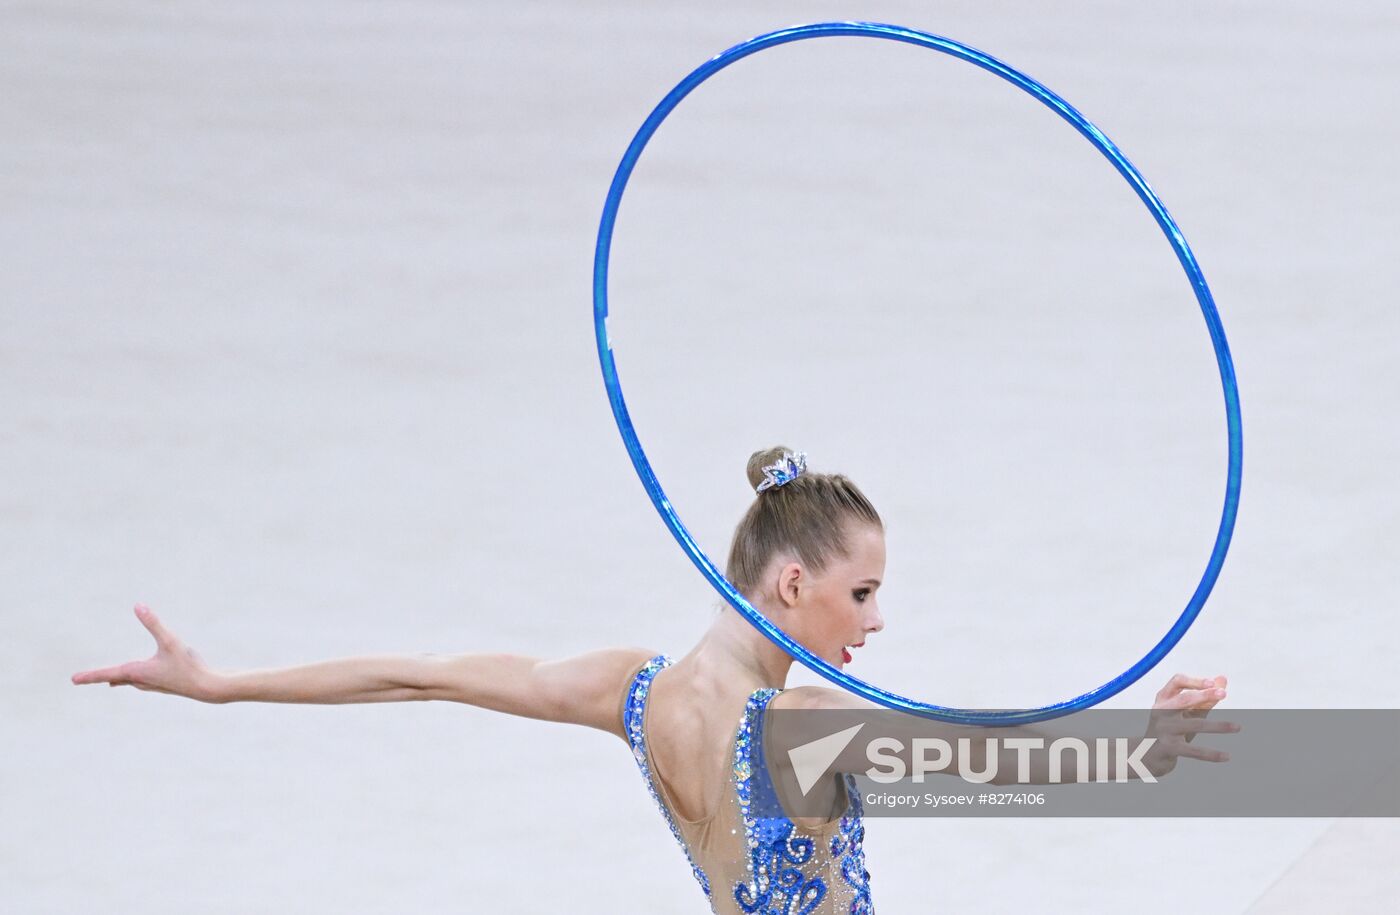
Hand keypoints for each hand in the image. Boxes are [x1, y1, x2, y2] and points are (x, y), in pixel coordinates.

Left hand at [71, 604, 220, 702]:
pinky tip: (137, 681)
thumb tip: (138, 605)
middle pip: (116, 677)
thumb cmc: (188, 665)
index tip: (73, 679)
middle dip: (99, 676)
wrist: (207, 687)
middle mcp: (142, 680)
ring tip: (108, 680)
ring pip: (129, 681)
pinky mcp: (164, 684)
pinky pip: (141, 682)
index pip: (107, 673)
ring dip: (117, 678)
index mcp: (137, 672)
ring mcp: (153, 684)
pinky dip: (132, 679)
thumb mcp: (170, 641)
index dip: (89, 675)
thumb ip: (154, 623)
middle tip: (82, 679)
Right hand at [1141, 673, 1237, 777]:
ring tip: (1238, 727)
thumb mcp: (1186, 712)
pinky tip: (1227, 756)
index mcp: (1164, 699)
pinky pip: (1193, 750)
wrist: (1147, 755)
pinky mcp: (1169, 748)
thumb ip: (1205, 698)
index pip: (1177, 682)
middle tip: (1224, 694)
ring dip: (1218, 726)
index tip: (1213, 683)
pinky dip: (1211, 754)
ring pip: (1194, 725)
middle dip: (1205, 695)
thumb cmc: (1171, 729)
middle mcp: (1161, 711)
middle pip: (1184, 699)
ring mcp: (1164, 730)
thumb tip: (1223, 679)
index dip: (1196, 681)